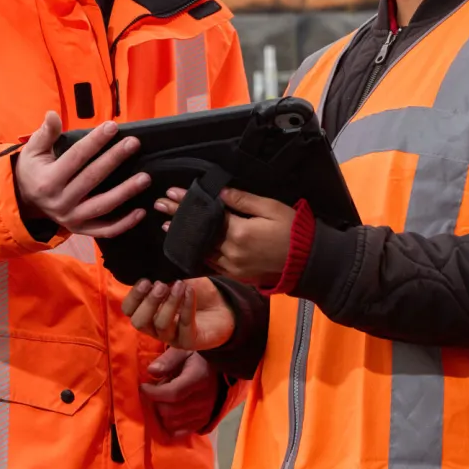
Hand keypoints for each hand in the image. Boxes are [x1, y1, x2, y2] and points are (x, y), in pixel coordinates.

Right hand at [13, 112, 150, 237]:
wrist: (25, 200)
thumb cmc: (33, 170)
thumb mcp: (33, 150)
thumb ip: (45, 133)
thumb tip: (52, 114)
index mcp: (48, 180)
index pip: (76, 157)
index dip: (95, 141)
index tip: (113, 126)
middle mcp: (59, 202)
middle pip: (92, 178)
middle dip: (114, 159)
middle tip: (133, 143)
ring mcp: (71, 219)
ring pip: (102, 206)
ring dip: (125, 192)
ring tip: (145, 178)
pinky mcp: (80, 230)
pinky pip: (105, 231)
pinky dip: (124, 224)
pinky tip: (141, 212)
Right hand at [122, 278, 234, 350]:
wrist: (222, 305)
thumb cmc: (194, 291)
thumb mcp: (175, 279)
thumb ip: (162, 276)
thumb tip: (152, 268)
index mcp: (147, 312)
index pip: (129, 311)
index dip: (133, 297)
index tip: (145, 281)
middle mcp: (155, 328)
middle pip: (139, 322)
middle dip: (148, 302)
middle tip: (161, 285)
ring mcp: (172, 337)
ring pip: (161, 325)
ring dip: (170, 302)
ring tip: (180, 285)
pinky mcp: (190, 342)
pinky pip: (185, 326)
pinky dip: (186, 306)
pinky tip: (190, 291)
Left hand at [140, 348, 221, 437]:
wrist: (218, 371)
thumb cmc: (197, 359)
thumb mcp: (183, 351)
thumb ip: (168, 360)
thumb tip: (151, 371)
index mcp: (198, 378)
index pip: (173, 393)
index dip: (154, 393)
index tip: (143, 387)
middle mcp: (203, 399)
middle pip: (170, 410)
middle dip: (157, 402)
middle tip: (156, 392)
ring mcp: (204, 413)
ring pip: (173, 423)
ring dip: (162, 413)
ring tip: (165, 400)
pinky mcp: (203, 422)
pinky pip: (181, 432)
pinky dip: (171, 426)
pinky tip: (169, 415)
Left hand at [155, 186, 296, 287]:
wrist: (308, 262)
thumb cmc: (294, 230)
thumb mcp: (271, 208)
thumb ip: (243, 200)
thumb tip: (219, 192)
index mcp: (240, 233)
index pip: (208, 215)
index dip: (188, 203)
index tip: (171, 193)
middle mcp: (232, 253)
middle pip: (200, 233)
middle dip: (179, 218)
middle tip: (160, 206)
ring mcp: (233, 267)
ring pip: (202, 250)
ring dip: (185, 237)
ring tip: (168, 224)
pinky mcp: (237, 276)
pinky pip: (212, 264)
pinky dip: (198, 253)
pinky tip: (189, 245)